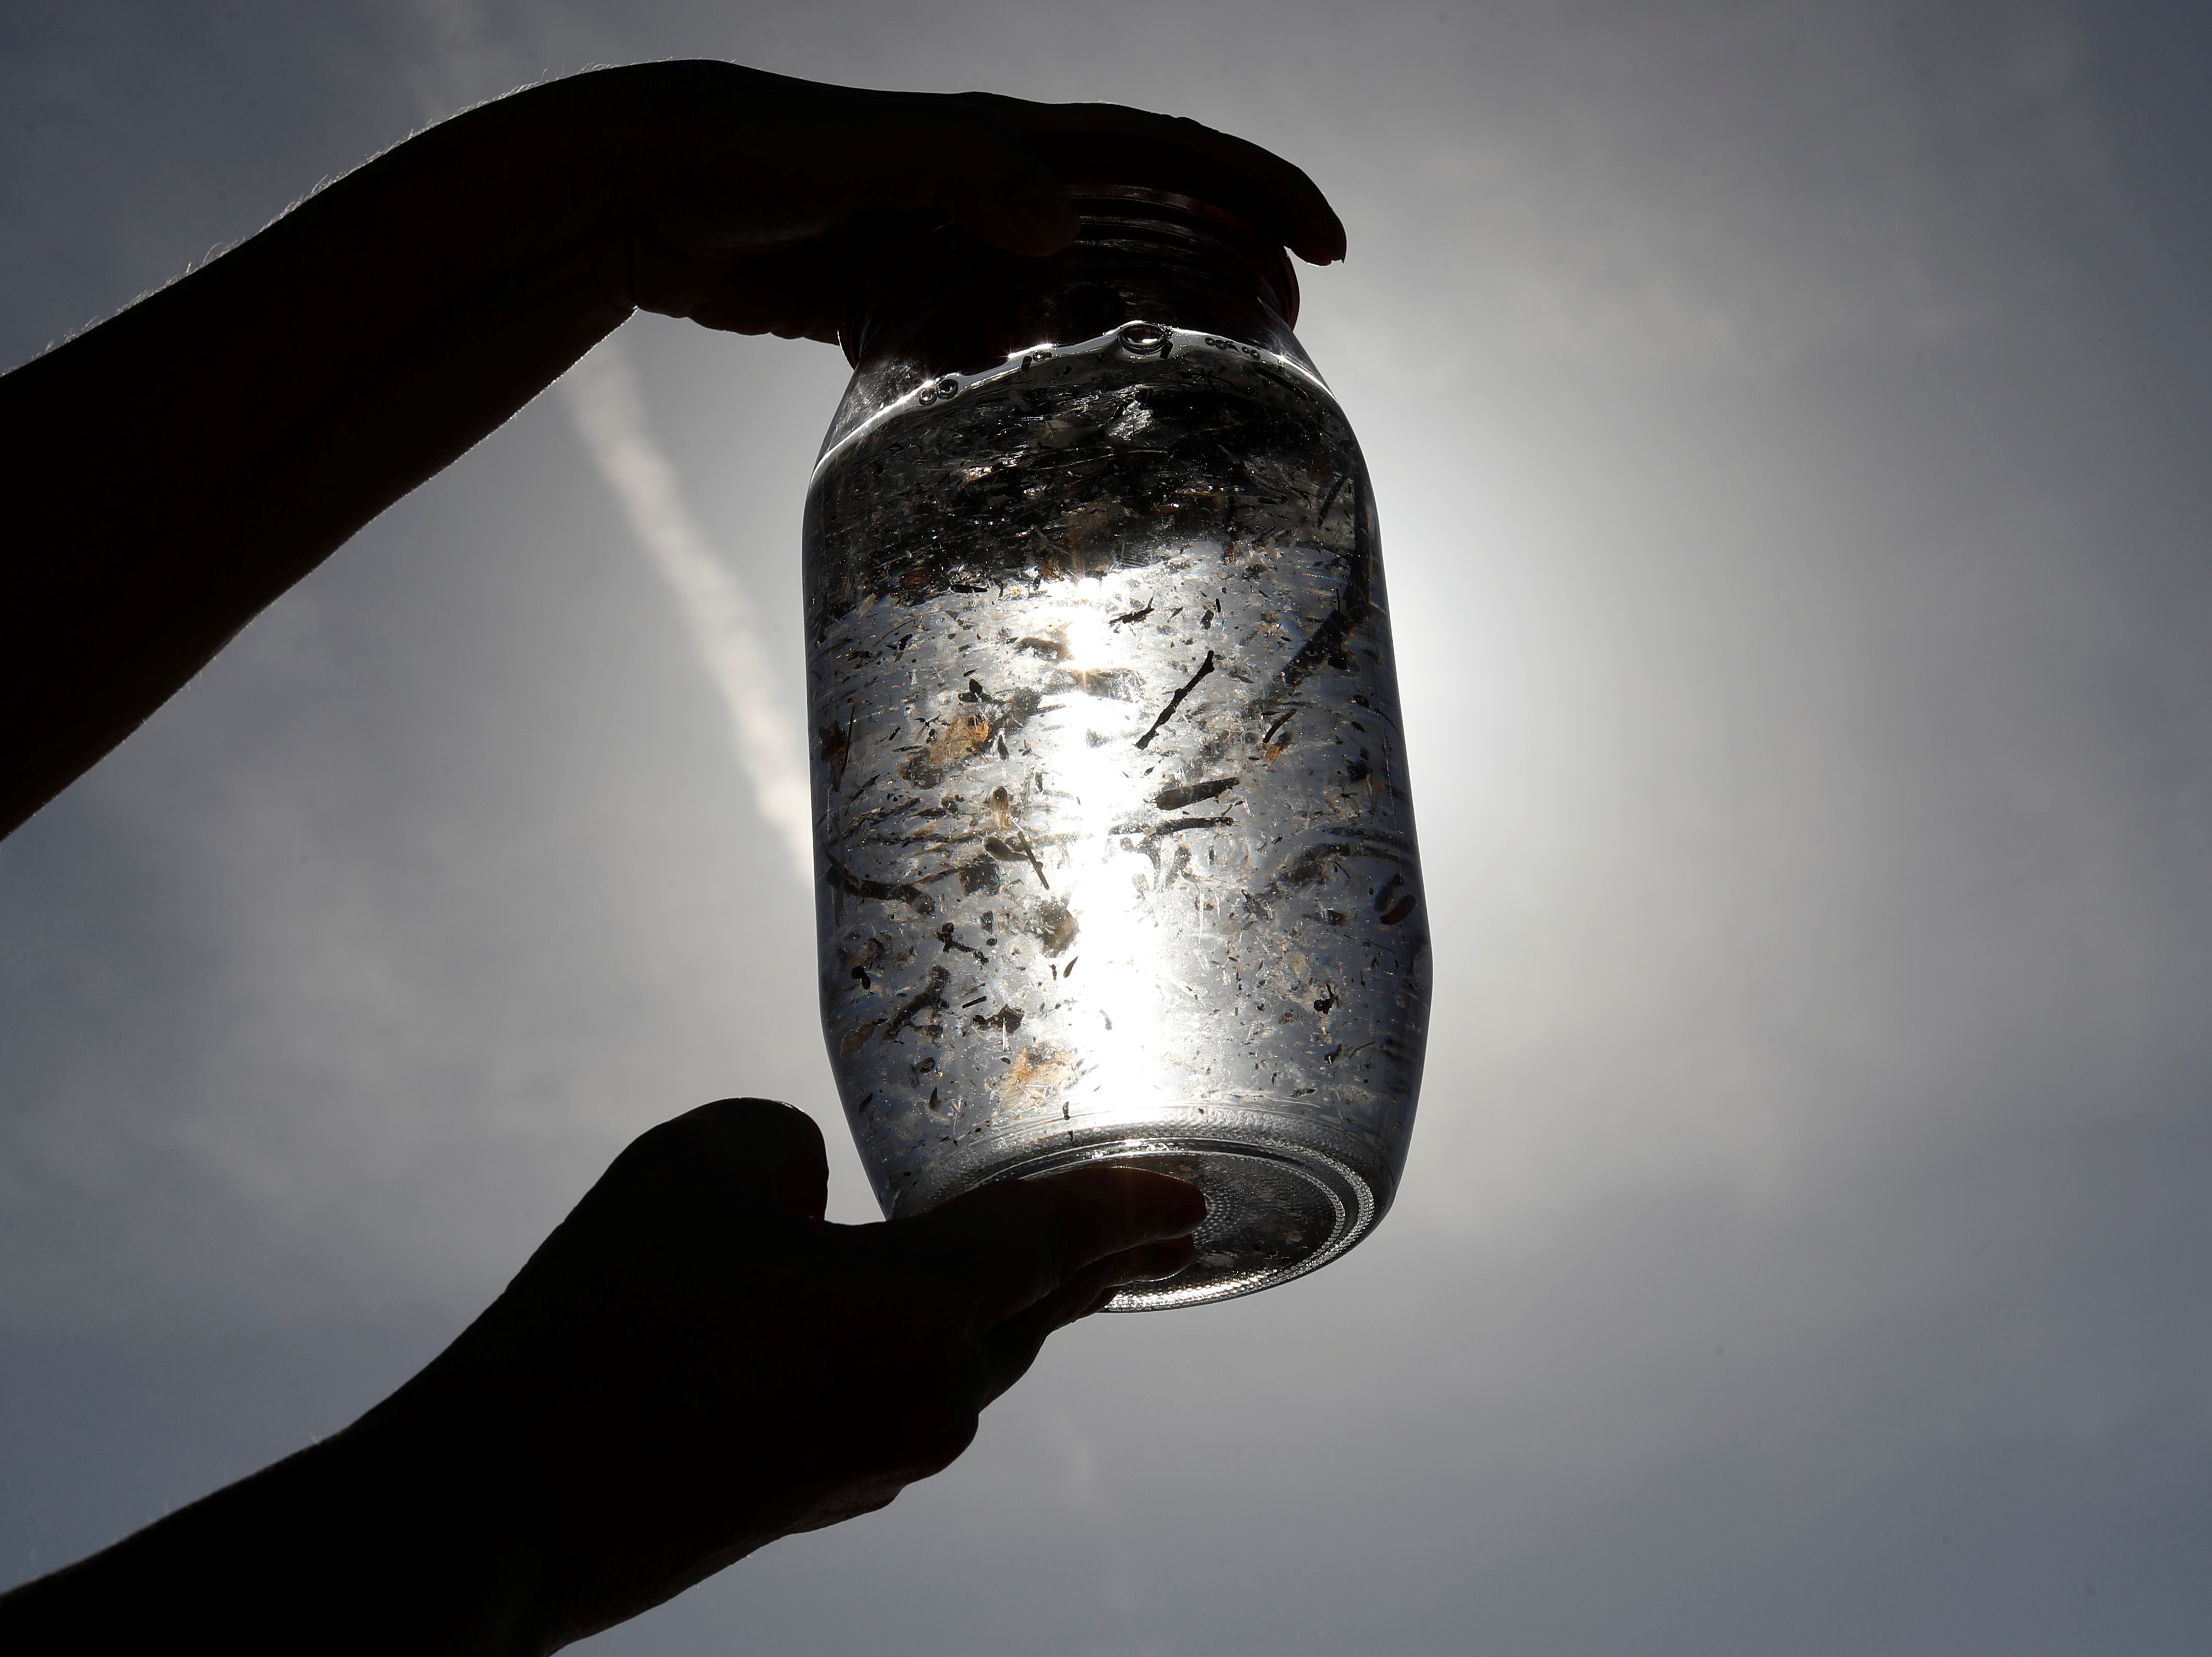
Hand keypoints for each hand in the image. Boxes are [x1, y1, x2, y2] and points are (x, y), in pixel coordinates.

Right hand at [367, 1098, 1203, 1647]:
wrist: (506, 1501)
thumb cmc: (606, 1320)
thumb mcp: (700, 1165)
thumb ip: (790, 1152)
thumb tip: (812, 1197)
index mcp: (918, 1314)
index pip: (1056, 1238)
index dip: (1131, 1202)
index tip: (1195, 1194)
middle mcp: (926, 1403)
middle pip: (1030, 1312)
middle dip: (1091, 1263)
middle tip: (1155, 1228)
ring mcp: (875, 1465)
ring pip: (965, 1366)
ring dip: (995, 1310)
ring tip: (1022, 1265)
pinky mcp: (818, 1500)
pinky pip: (900, 1405)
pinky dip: (913, 1354)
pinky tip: (878, 1331)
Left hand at [571, 61, 1347, 340]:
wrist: (651, 187)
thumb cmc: (753, 153)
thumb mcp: (861, 156)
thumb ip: (961, 176)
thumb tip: (1061, 226)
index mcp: (1005, 143)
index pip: (1163, 151)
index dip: (1253, 188)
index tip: (1325, 245)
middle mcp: (992, 188)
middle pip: (1143, 217)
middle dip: (1225, 261)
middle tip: (1285, 328)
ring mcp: (952, 242)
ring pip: (1079, 282)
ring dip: (1140, 320)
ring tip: (1195, 378)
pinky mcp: (903, 294)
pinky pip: (993, 332)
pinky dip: (1031, 368)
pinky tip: (1047, 413)